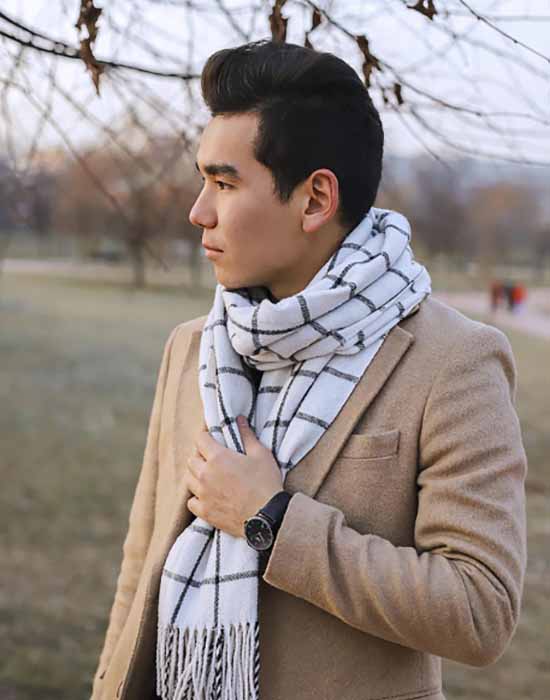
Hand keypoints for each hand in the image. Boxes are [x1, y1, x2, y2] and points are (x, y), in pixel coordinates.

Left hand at [186, 415, 283, 538]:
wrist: (267, 517)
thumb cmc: (266, 483)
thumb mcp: (261, 454)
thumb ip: (247, 435)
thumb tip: (240, 419)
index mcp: (218, 457)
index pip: (200, 439)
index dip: (205, 436)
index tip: (211, 438)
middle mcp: (206, 474)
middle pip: (191, 459)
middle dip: (199, 455)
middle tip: (211, 457)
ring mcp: (203, 494)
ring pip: (188, 479)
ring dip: (195, 475)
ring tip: (208, 476)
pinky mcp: (205, 512)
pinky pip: (191, 502)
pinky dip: (196, 497)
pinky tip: (206, 496)